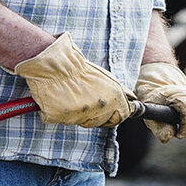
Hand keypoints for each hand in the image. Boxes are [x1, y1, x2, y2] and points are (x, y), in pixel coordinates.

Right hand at [6, 33, 135, 127]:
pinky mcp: (60, 117)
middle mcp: (99, 108)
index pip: (121, 116)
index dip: (113, 114)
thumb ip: (118, 92)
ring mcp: (79, 115)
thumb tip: (130, 99)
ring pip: (79, 121)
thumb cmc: (78, 68)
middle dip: (93, 114)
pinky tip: (58, 98)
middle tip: (82, 97)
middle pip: (100, 122)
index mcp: (113, 97)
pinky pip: (60, 119)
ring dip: (75, 112)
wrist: (54, 64)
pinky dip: (57, 111)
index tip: (107, 112)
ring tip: (69, 94)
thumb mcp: (105, 77)